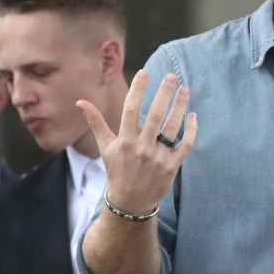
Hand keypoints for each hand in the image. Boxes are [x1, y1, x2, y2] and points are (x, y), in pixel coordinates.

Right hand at [76, 70, 197, 213]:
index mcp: (124, 141)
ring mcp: (158, 157)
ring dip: (180, 107)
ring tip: (185, 89)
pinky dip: (191, 130)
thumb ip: (96, 123)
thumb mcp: (105, 147)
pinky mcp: (172, 165)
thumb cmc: (117, 169)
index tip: (144, 72)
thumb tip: (81, 102)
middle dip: (164, 94)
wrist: (131, 200)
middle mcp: (141, 147)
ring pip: (173, 128)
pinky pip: (186, 145)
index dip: (138, 89)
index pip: (131, 109)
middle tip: (171, 75)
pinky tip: (193, 115)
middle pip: (155, 115)